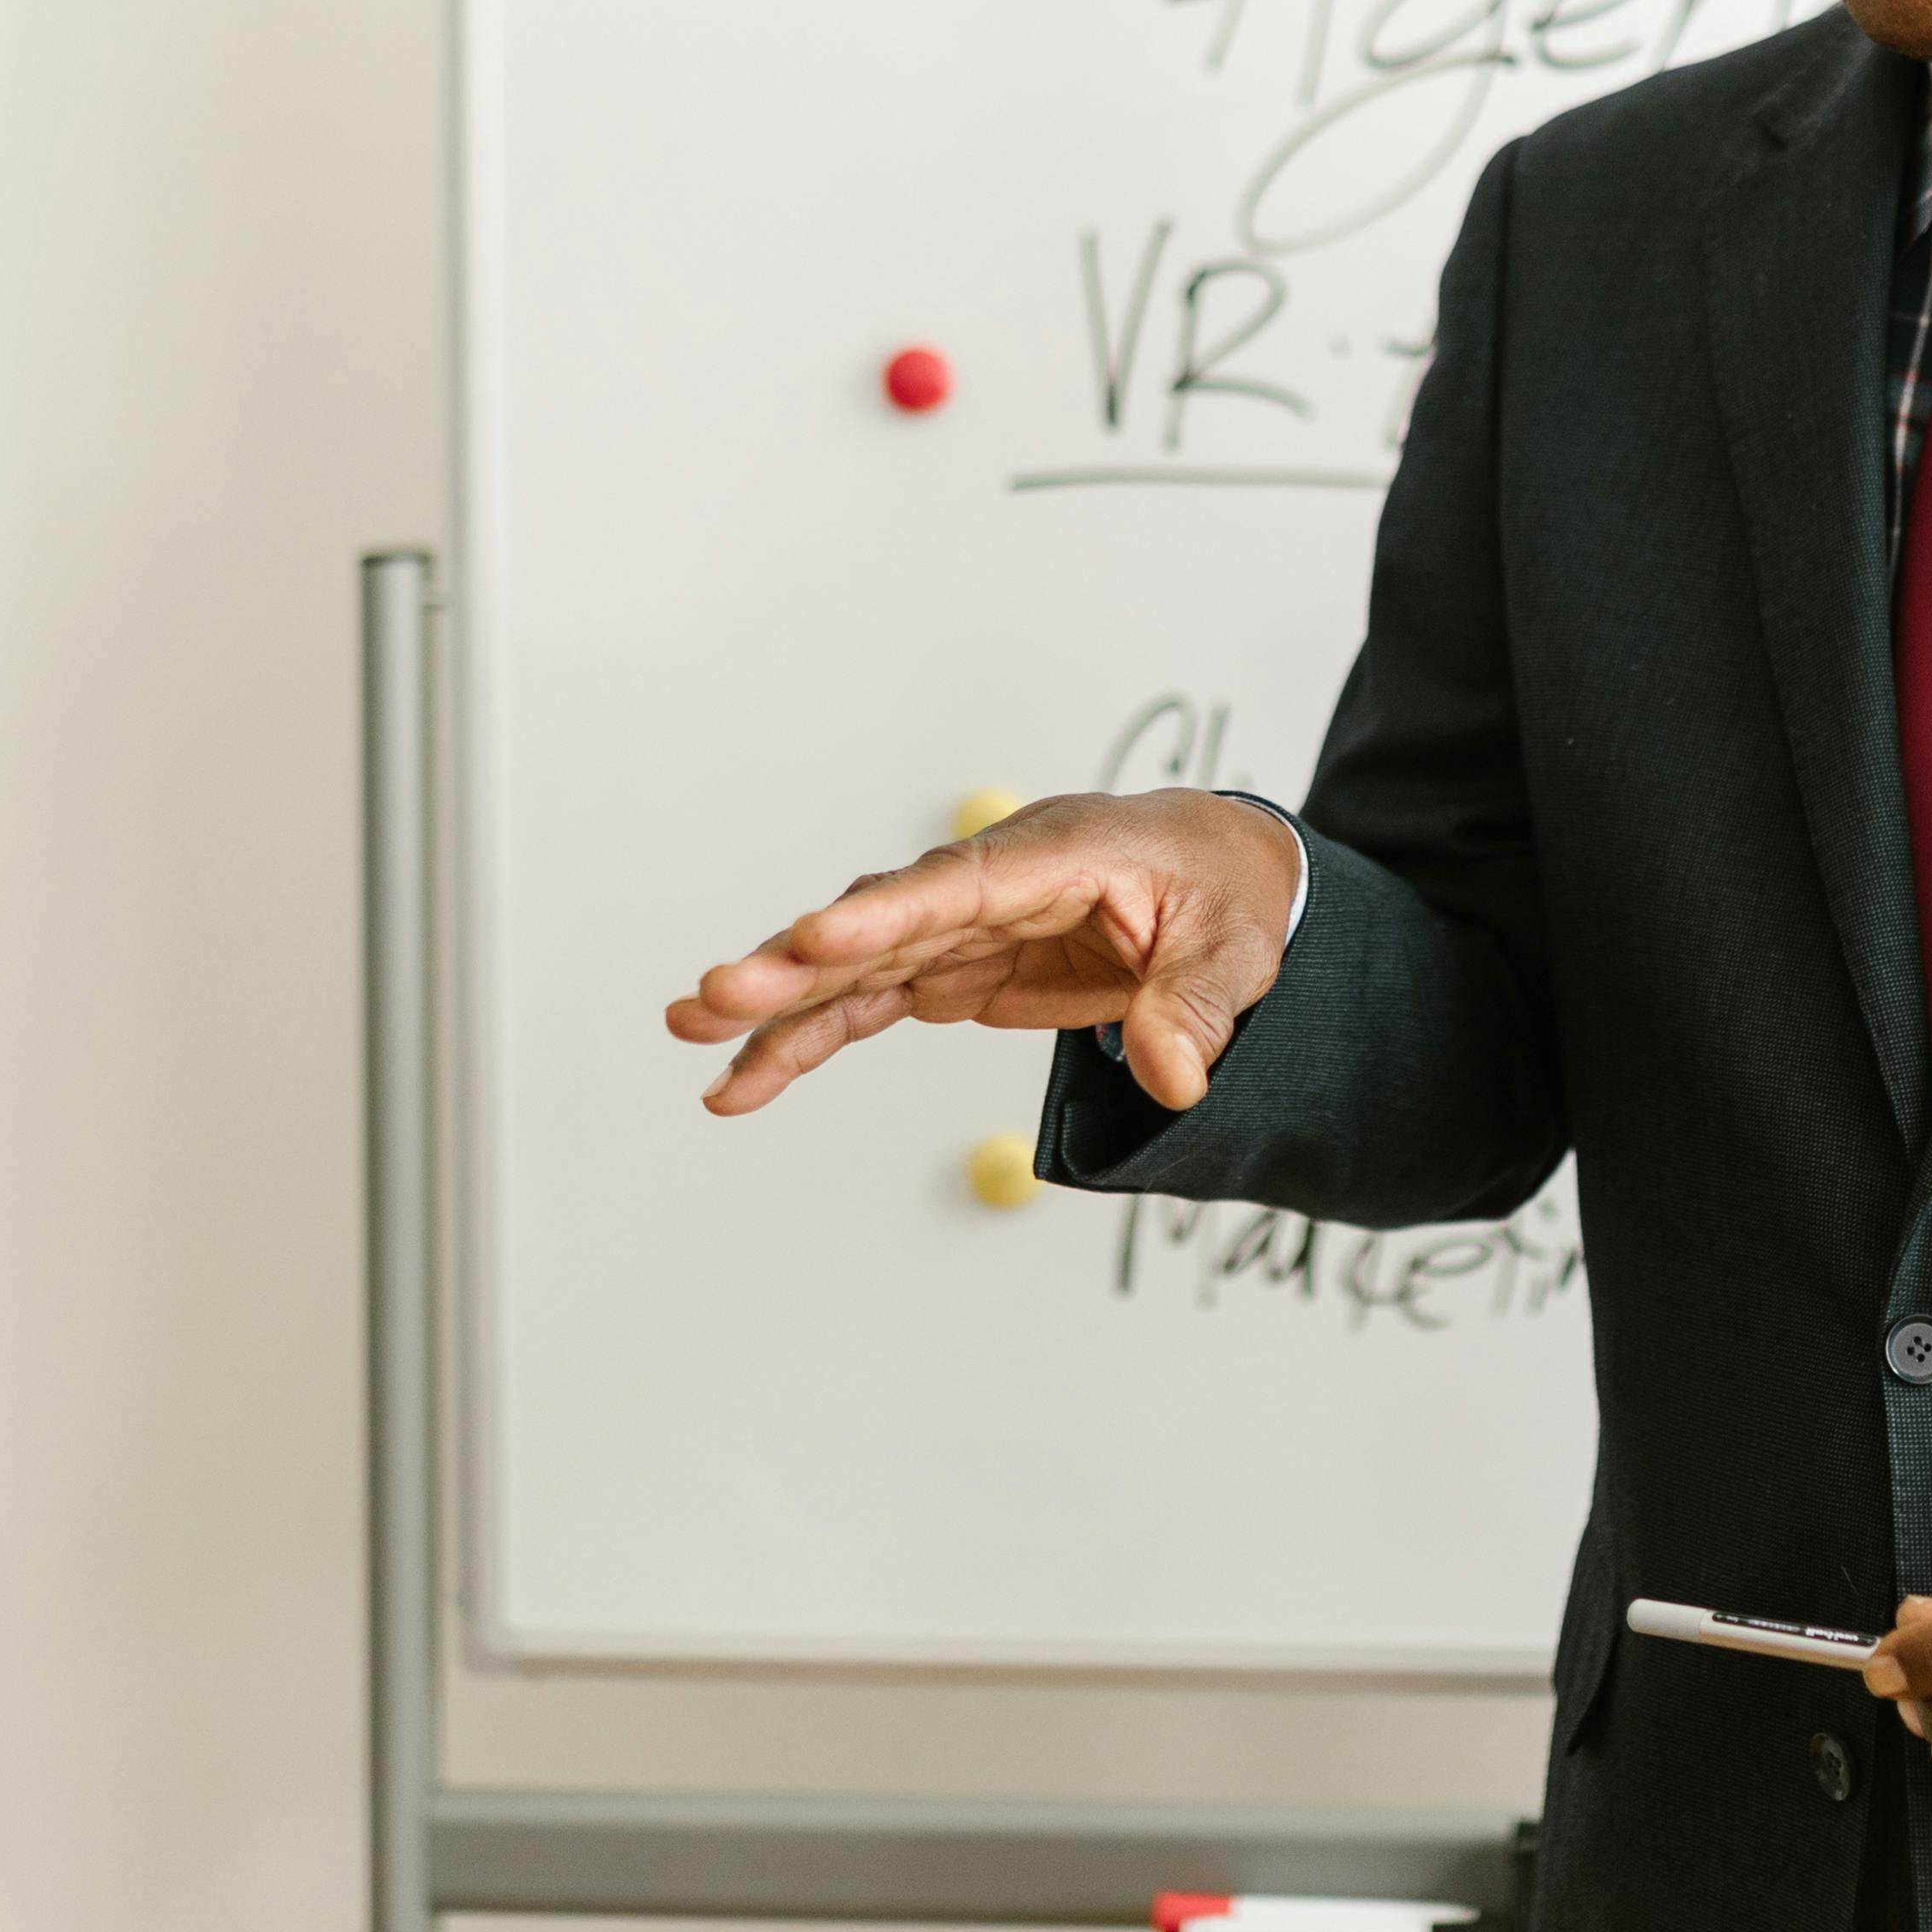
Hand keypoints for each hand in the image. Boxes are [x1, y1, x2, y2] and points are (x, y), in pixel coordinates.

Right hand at [664, 791, 1303, 1116]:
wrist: (1220, 874)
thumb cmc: (1226, 890)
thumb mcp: (1236, 945)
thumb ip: (1197, 1007)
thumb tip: (1173, 1078)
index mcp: (1057, 853)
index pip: (962, 884)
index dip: (888, 915)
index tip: (816, 940)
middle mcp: (988, 884)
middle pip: (880, 925)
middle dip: (795, 964)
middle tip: (712, 1000)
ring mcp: (962, 927)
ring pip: (853, 968)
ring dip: (776, 1006)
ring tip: (695, 1041)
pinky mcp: (954, 969)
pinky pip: (867, 1005)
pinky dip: (808, 1039)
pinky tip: (745, 1079)